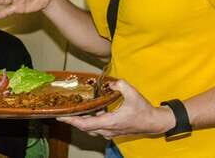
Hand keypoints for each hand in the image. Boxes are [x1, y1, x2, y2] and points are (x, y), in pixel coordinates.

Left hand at [56, 80, 174, 138]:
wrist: (153, 122)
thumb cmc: (143, 111)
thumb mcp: (133, 94)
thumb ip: (120, 85)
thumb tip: (110, 83)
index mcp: (110, 122)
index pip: (86, 124)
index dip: (72, 121)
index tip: (61, 117)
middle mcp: (107, 130)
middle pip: (85, 128)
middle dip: (73, 120)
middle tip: (63, 112)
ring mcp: (110, 132)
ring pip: (91, 129)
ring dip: (82, 121)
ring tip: (74, 110)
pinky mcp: (113, 131)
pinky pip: (97, 128)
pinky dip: (90, 121)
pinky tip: (90, 110)